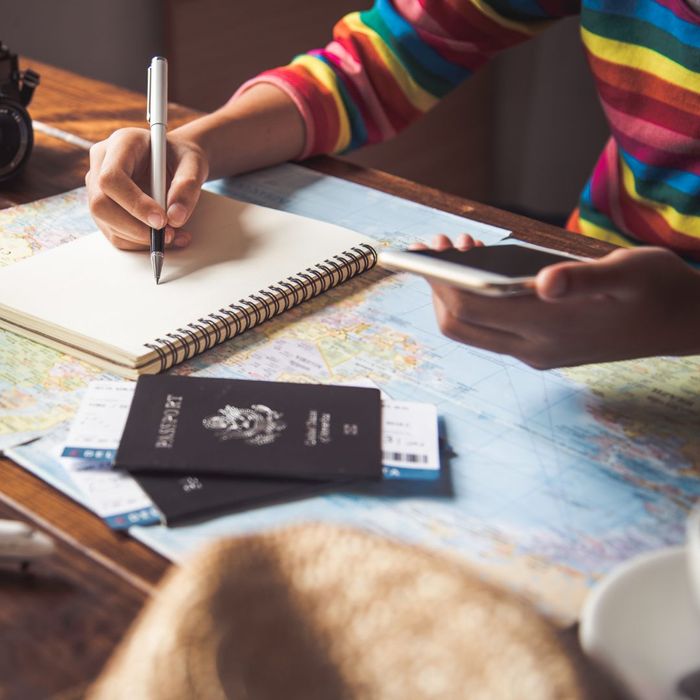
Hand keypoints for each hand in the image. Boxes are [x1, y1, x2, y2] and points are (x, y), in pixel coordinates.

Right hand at [86, 128, 208, 249]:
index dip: (134, 204)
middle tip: (168, 235)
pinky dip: (140, 242)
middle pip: (100, 204)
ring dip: (140, 238)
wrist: (175, 162)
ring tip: (174, 236)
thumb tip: (175, 218)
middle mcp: (102, 163)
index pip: (112, 178)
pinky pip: (115, 233)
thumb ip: (188, 186)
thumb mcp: (194, 163)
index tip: (162, 220)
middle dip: (135, 227)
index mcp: (121, 143)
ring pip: (106, 222)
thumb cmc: (181, 158)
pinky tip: (163, 237)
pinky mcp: (104, 208)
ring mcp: (98, 187)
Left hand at [423, 239, 699, 367]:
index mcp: (549, 327)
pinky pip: (492, 330)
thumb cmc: (659, 290)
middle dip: (439, 287)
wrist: (684, 323)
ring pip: (472, 329)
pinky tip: (486, 270)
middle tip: (441, 246)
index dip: (442, 280)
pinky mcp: (542, 349)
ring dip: (456, 293)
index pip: (471, 308)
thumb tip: (544, 281)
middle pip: (459, 325)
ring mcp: (536, 353)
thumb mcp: (630, 272)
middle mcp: (534, 349)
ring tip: (463, 249)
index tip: (431, 250)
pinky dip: (478, 301)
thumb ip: (585, 277)